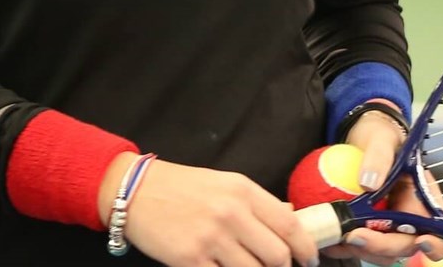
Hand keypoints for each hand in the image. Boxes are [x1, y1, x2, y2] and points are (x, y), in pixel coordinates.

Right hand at [107, 158, 321, 266]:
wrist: (133, 191)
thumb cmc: (181, 187)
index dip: (306, 248)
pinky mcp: (191, 260)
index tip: (308, 259)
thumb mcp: (224, 183)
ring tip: (244, 265)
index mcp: (243, 190)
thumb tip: (290, 219)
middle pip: (277, 256)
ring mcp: (211, 239)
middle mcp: (231, 213)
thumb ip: (258, 203)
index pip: (289, 225)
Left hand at [320, 124, 442, 265]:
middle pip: (405, 246)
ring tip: (337, 238)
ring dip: (361, 250)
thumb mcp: (380, 139)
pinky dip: (346, 247)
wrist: (359, 140)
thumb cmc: (379, 137)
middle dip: (381, 246)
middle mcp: (411, 218)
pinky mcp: (369, 228)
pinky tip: (330, 241)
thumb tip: (369, 184)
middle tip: (353, 236)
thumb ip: (378, 157)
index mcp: (423, 199)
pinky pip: (361, 245)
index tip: (420, 241)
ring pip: (382, 253)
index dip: (435, 244)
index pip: (439, 230)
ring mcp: (390, 226)